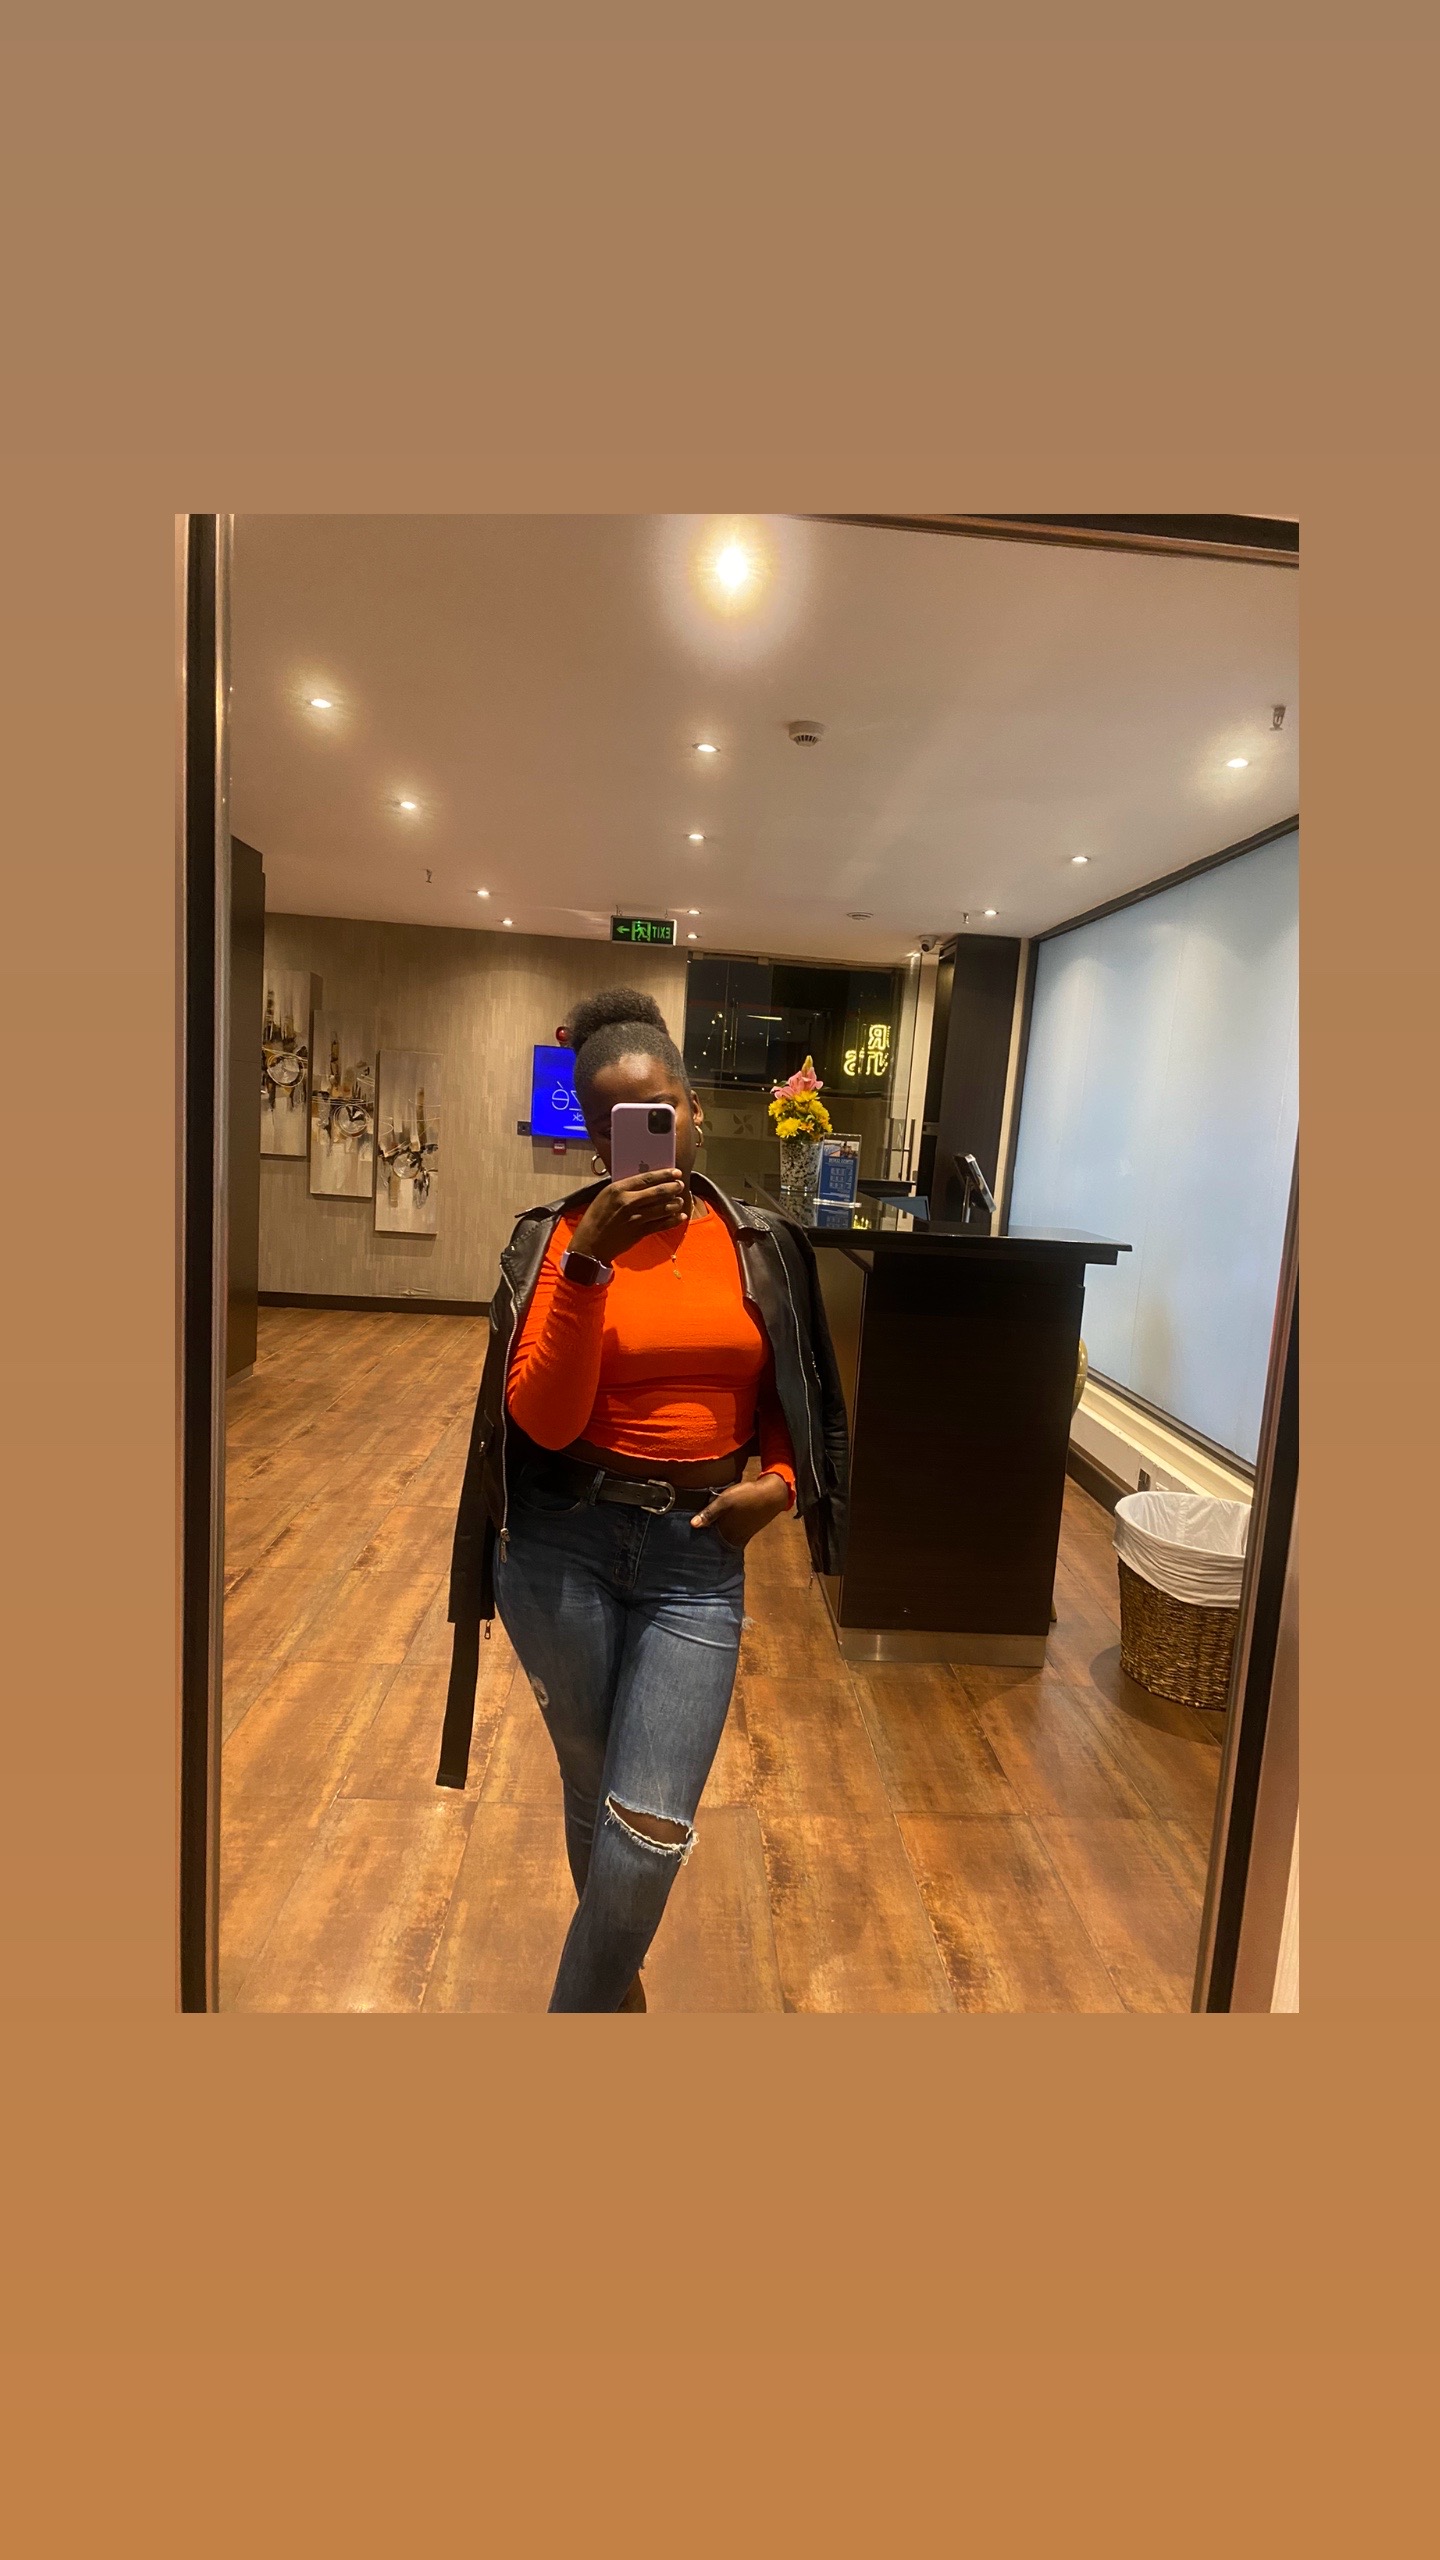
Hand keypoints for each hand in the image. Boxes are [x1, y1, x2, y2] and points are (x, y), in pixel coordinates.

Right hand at [570, 1169, 687, 1261]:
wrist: (590, 1243)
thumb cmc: (596, 1217)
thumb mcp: (605, 1196)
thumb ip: (624, 1189)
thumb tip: (645, 1181)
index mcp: (618, 1189)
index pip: (647, 1178)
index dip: (664, 1174)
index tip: (676, 1172)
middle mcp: (629, 1202)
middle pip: (659, 1192)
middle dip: (674, 1187)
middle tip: (680, 1185)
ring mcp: (635, 1218)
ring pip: (663, 1208)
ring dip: (676, 1203)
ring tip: (680, 1200)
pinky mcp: (640, 1232)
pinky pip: (662, 1224)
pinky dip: (673, 1220)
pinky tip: (680, 1217)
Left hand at [690, 1473, 791, 1550]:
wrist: (773, 1494)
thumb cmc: (748, 1496)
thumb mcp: (726, 1500)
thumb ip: (709, 1513)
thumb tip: (693, 1525)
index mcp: (728, 1533)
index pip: (709, 1541)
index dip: (700, 1539)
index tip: (689, 1538)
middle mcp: (735, 1537)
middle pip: (717, 1540)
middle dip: (707, 1537)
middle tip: (694, 1533)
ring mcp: (743, 1534)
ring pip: (724, 1536)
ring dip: (716, 1532)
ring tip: (706, 1526)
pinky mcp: (748, 1529)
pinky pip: (732, 1531)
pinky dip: (725, 1528)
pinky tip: (721, 1522)